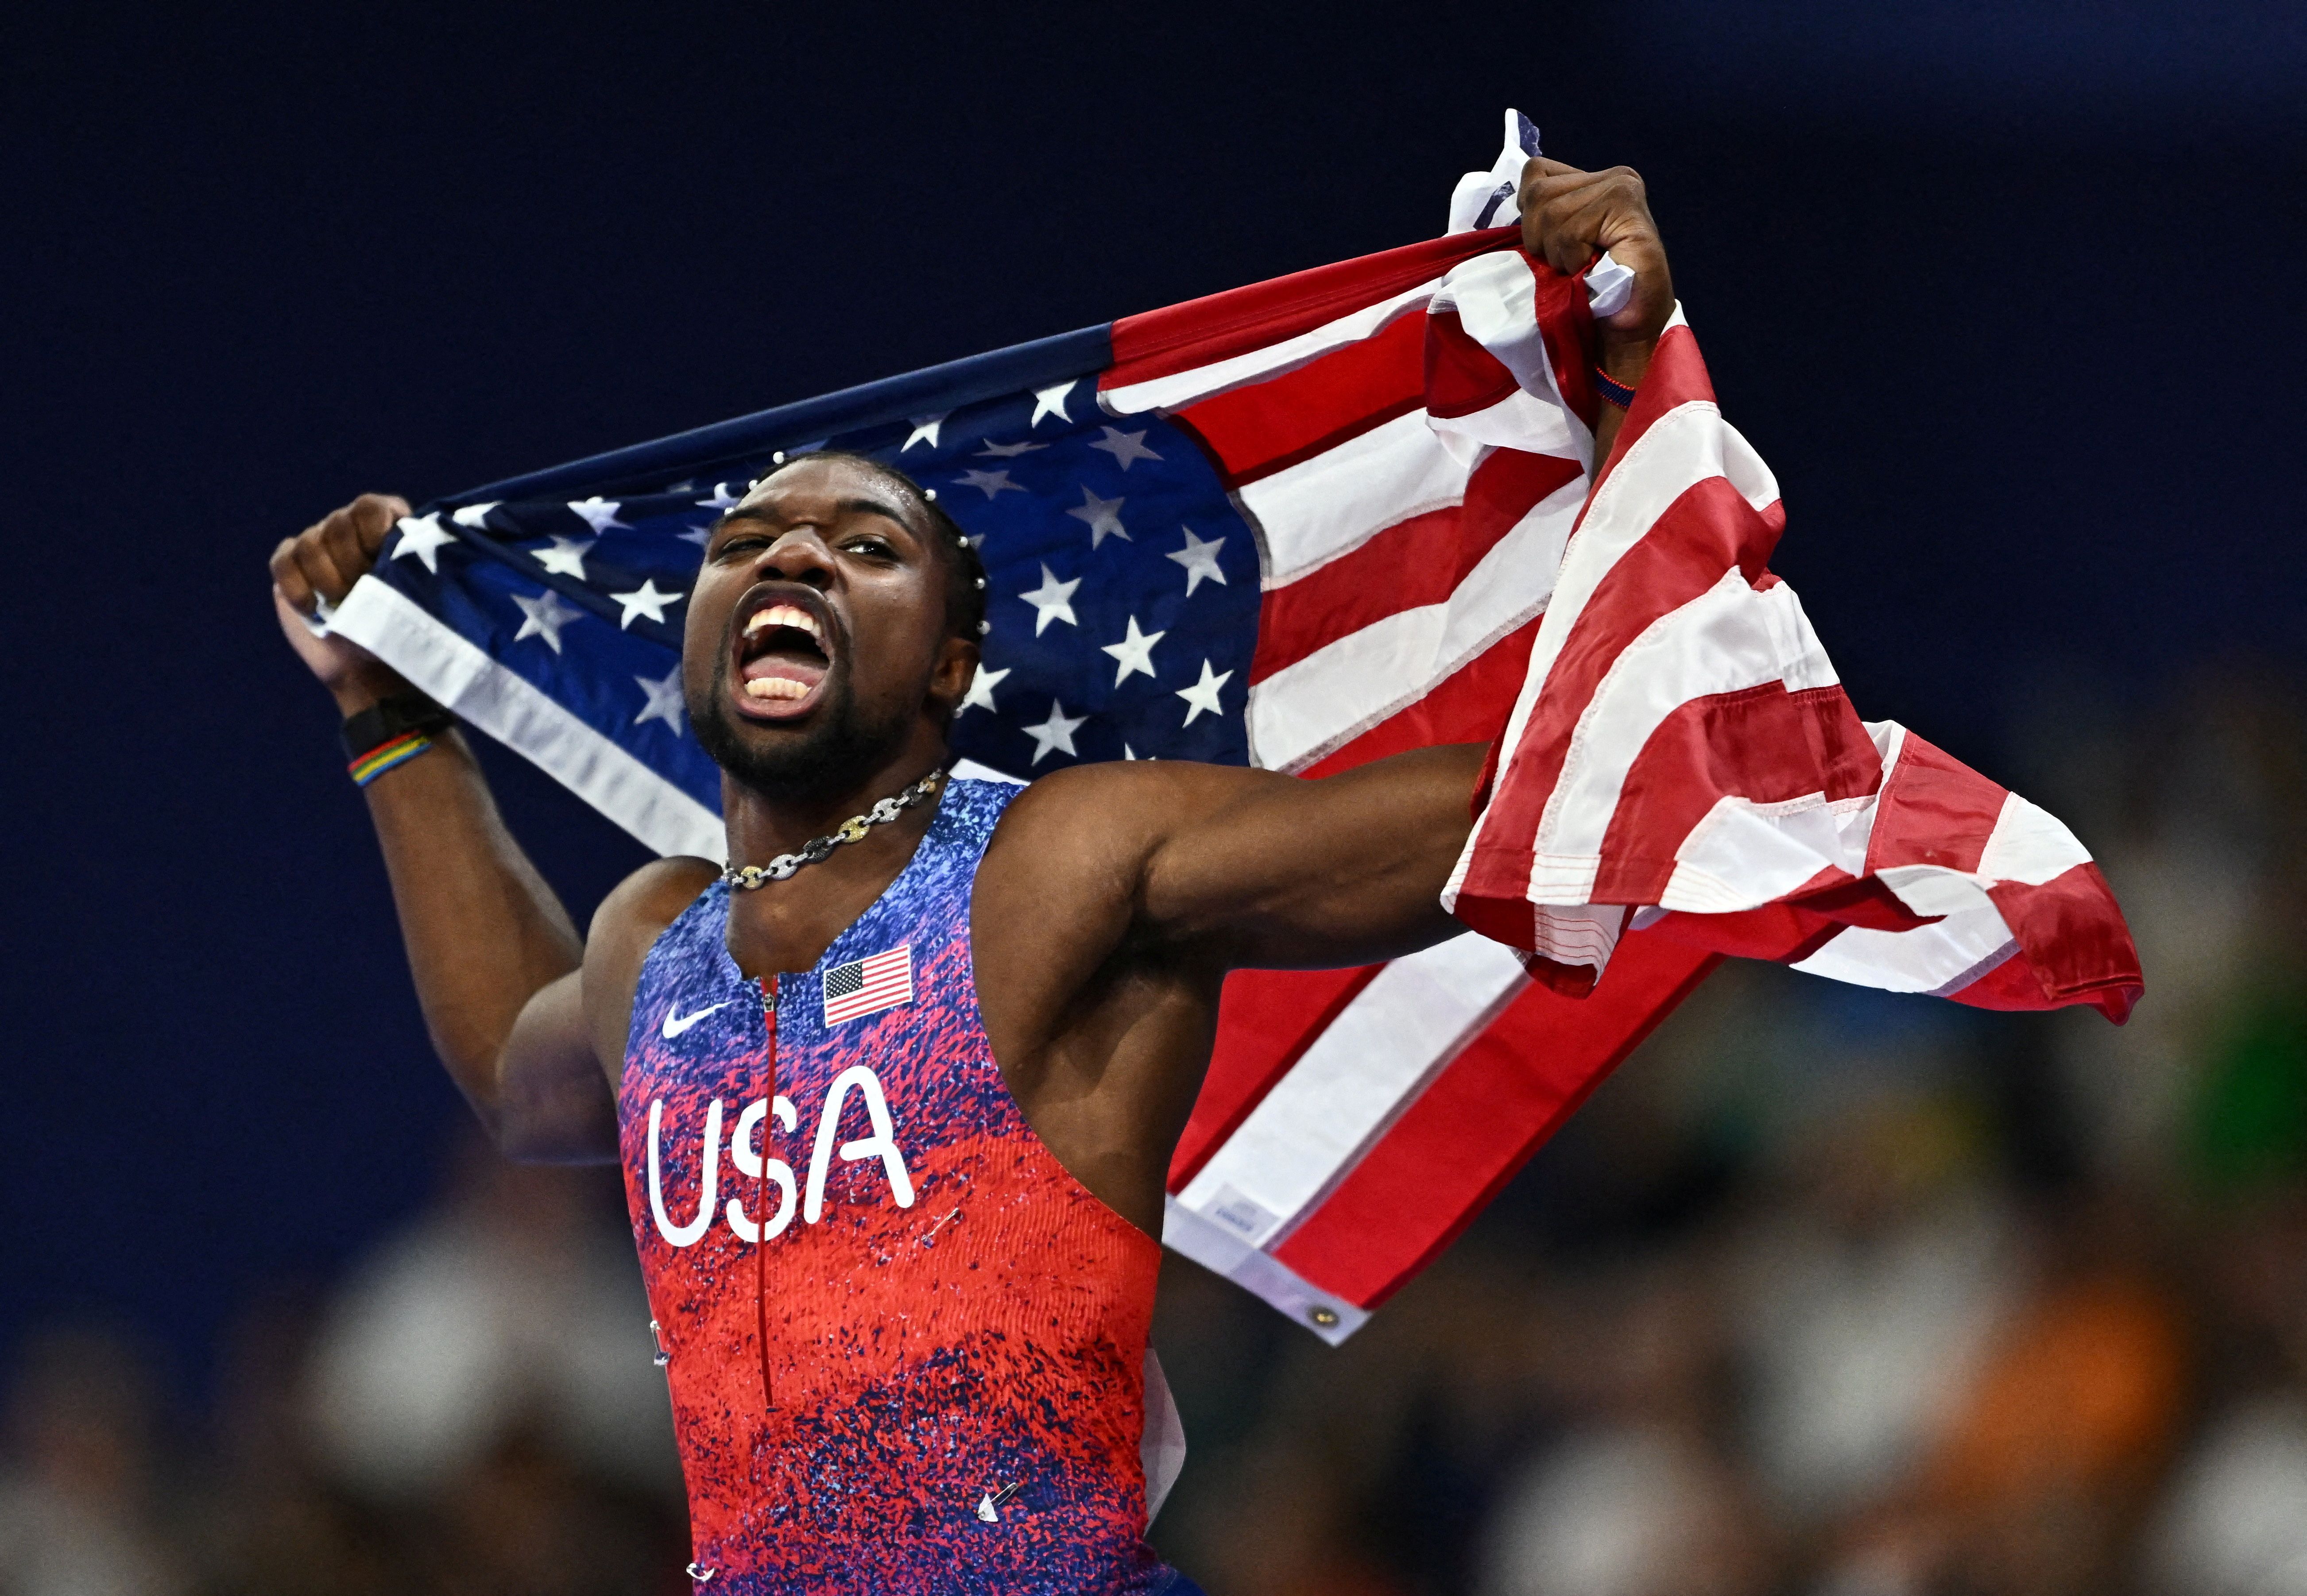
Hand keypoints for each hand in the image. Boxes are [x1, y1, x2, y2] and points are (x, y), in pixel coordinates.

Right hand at [270, 492, 411, 710]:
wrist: (369, 666)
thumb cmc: (399, 628)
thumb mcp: (412, 593)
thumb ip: (404, 563)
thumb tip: (394, 551)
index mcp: (388, 526)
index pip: (371, 507)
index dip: (373, 533)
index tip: (381, 561)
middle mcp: (351, 528)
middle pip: (337, 524)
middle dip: (349, 563)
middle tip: (360, 593)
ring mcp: (318, 545)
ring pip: (309, 543)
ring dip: (324, 577)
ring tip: (338, 605)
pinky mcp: (292, 566)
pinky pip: (283, 561)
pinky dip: (296, 584)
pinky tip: (311, 608)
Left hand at [1518, 157, 1674, 382]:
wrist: (1626, 327)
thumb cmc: (1590, 289)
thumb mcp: (1556, 242)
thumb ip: (1543, 213)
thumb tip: (1515, 200)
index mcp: (1595, 179)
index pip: (1535, 173)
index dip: (1530, 215)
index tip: (1552, 245)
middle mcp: (1614, 177)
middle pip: (1538, 193)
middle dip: (1541, 238)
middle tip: (1569, 262)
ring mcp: (1623, 190)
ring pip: (1551, 214)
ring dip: (1558, 254)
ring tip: (1582, 268)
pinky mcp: (1627, 210)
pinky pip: (1570, 233)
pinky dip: (1573, 260)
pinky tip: (1592, 270)